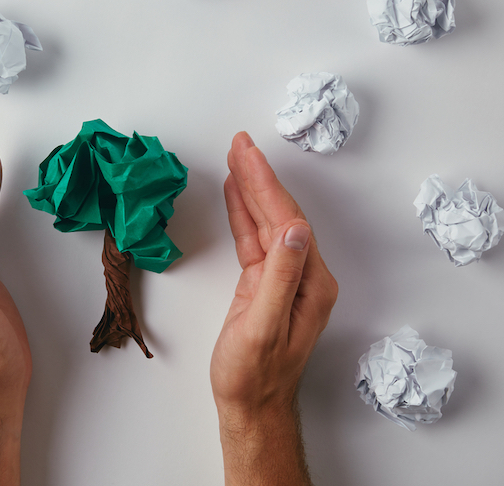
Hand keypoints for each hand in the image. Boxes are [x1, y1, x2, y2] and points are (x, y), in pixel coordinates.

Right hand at [211, 132, 336, 485]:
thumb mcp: (263, 327)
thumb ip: (280, 277)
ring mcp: (284, 278)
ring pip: (266, 222)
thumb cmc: (253, 375)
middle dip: (259, 176)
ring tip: (236, 157)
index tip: (246, 154)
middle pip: (279, 213)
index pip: (287, 220)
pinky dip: (243, 213)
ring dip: (251, 189)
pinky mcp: (263, 284)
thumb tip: (293, 229)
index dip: (265, 185)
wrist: (249, 404)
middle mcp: (303, 275)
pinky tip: (236, 194)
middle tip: (240, 142)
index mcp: (310, 283)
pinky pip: (253, 239)